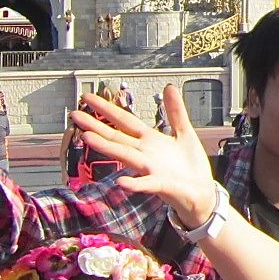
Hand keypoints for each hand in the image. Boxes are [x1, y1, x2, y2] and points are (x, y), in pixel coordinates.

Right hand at [72, 86, 215, 224]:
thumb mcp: (184, 133)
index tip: (88, 98)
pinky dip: (135, 183)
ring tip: (88, 138)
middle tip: (75, 115)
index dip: (107, 108)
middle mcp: (145, 154)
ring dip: (107, 147)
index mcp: (150, 140)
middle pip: (117, 137)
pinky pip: (146, 184)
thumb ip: (176, 111)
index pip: (124, 121)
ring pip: (126, 156)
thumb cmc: (189, 166)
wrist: (202, 192)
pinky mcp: (162, 185)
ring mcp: (150, 170)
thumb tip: (170, 87)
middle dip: (96, 126)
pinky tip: (122, 182)